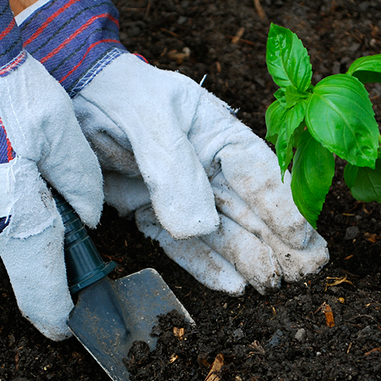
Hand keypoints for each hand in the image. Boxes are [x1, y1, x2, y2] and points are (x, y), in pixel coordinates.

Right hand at [0, 0, 102, 339]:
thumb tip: (87, 221)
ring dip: (3, 198)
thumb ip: (81, 184)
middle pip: (16, 241)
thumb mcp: (62, 131)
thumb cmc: (2, 86)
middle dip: (35, 223)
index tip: (66, 327)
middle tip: (42, 179)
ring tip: (6, 148)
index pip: (39, 285)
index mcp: (15, 209)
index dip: (56, 312)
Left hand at [15, 0, 328, 294]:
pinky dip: (205, 266)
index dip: (282, 202)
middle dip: (279, 240)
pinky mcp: (155, 217)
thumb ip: (172, 165)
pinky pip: (183, 247)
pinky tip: (232, 286)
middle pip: (250, 208)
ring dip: (250, 258)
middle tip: (306, 270)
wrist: (73, 98)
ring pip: (223, 232)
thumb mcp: (147, 116)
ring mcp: (182, 197)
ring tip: (274, 284)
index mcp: (217, 133)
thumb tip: (198, 226)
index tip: (300, 233)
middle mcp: (207, 169)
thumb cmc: (118, 94)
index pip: (258, 170)